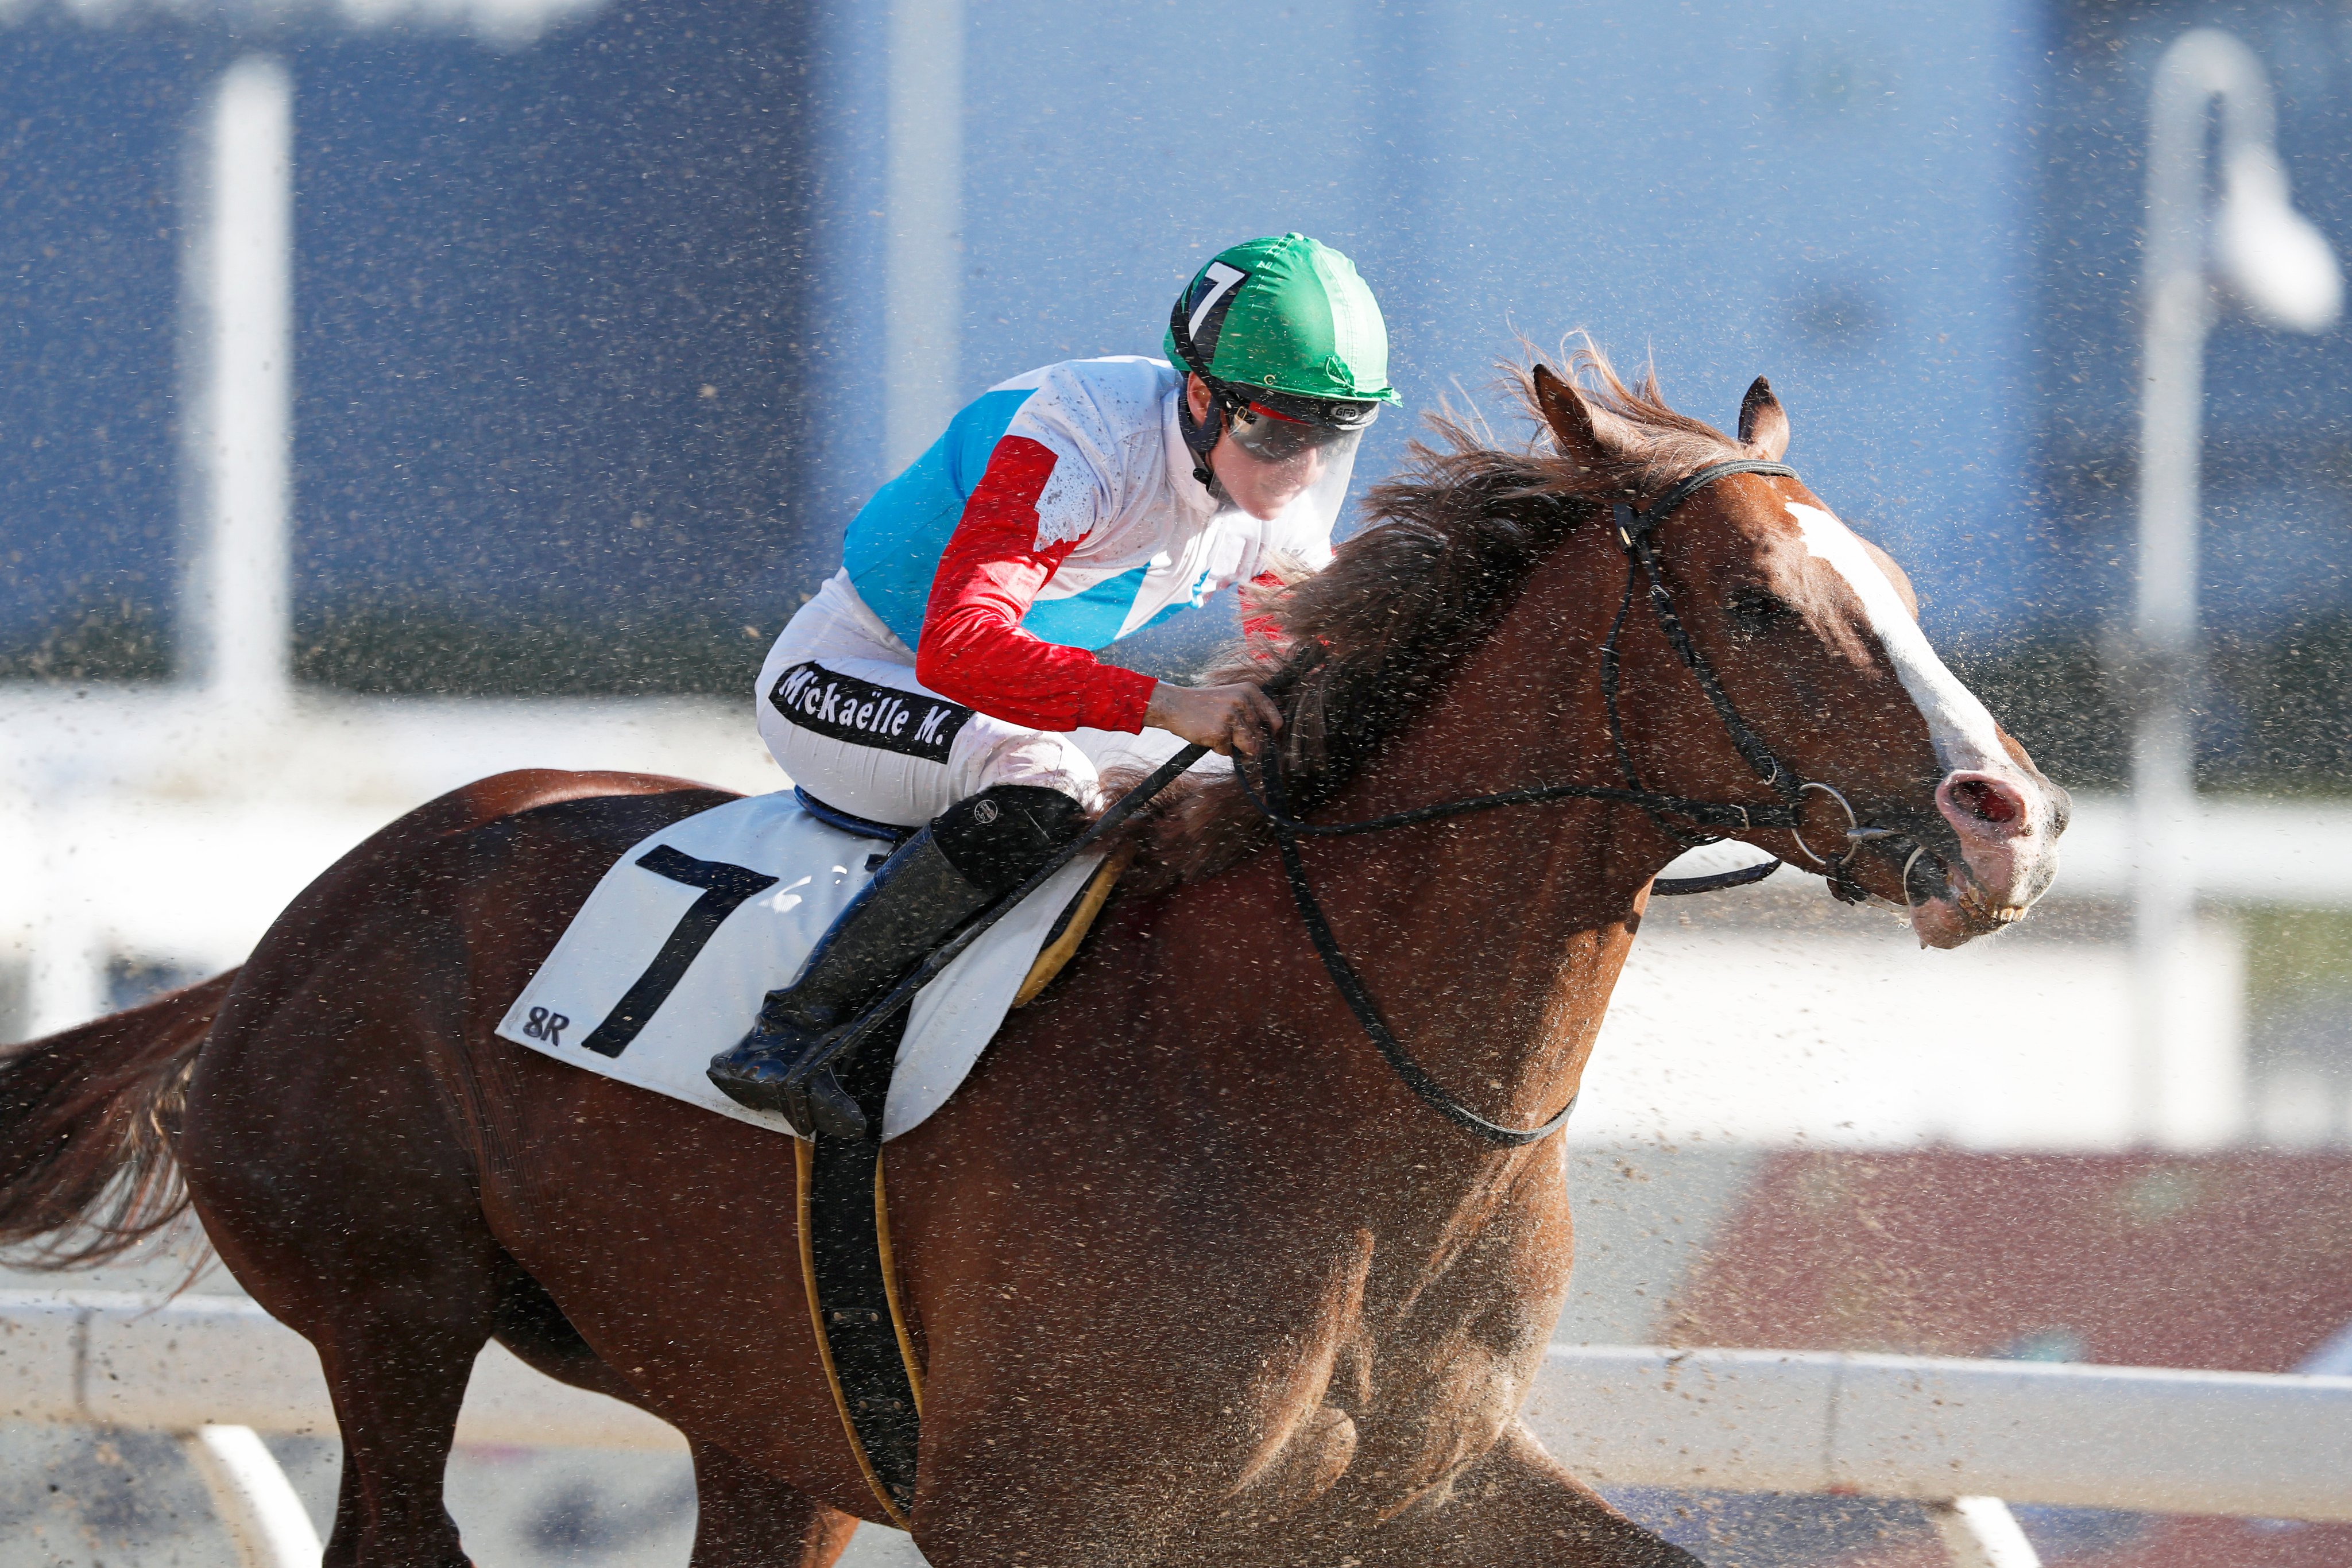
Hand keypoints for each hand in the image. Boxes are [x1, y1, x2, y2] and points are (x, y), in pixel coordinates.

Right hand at [1144, 680, 1282, 757]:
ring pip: (1250, 746)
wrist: (1174, 705)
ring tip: (1220, 735)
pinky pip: (1229, 751)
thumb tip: (1271, 738)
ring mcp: (1232, 716)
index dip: (1273, 735)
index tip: (1268, 742)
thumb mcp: (1232, 698)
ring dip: (1236, 748)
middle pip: (1261, 736)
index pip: (1276, 720)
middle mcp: (1243, 701)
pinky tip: (1208, 736)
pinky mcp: (1220, 732)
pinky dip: (1219, 749)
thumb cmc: (1204, 705)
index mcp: (1250, 691)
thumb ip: (1251, 712)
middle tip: (1231, 737)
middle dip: (1250, 743)